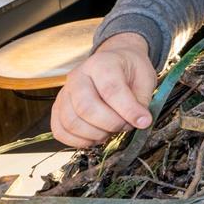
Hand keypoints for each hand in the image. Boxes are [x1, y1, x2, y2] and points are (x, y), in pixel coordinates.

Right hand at [50, 32, 156, 147]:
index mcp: (101, 63)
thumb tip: (140, 122)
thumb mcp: (145, 77)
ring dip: (96, 134)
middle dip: (111, 124)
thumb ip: (141, 100)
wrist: (113, 62)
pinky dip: (78, 141)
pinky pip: (60, 131)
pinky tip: (96, 137)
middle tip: (126, 125)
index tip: (144, 121)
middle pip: (86, 108)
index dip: (128, 110)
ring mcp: (64, 92)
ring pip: (71, 122)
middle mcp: (77, 76)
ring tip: (112, 129)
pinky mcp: (58, 108)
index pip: (110, 90)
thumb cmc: (129, 70)